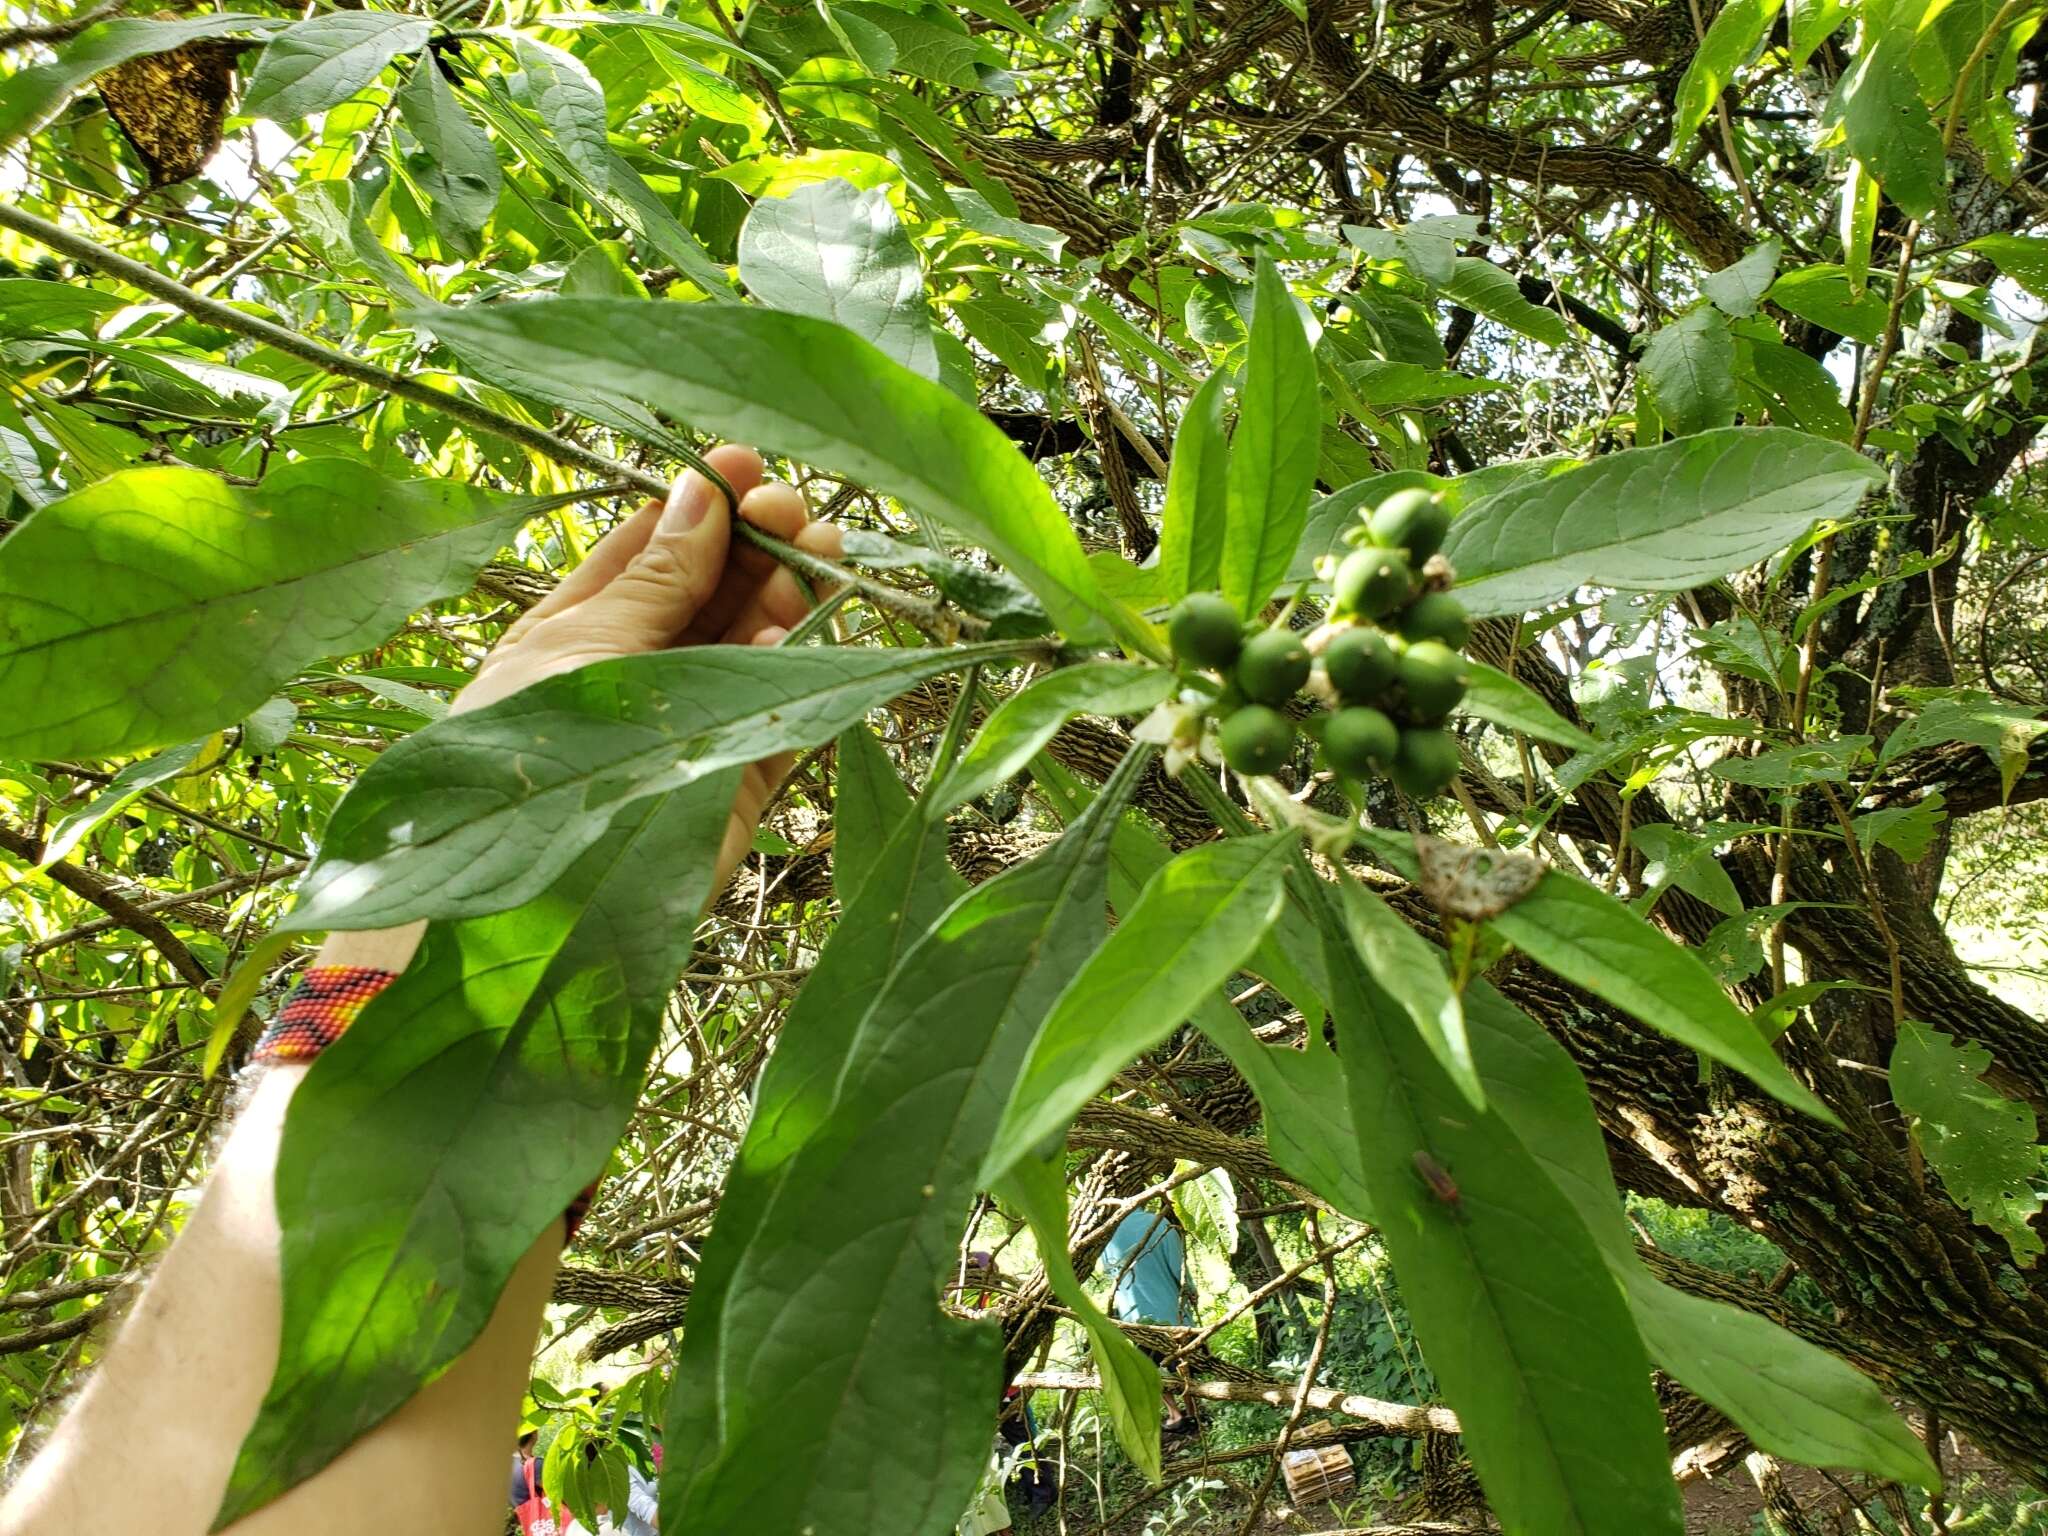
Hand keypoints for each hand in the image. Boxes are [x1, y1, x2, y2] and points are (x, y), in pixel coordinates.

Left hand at [460, 444, 840, 888]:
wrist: (528, 894)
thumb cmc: (524, 753)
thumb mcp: (580, 645)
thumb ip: (654, 578)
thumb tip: (701, 492)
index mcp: (577, 630)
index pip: (651, 551)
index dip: (699, 503)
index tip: (741, 462)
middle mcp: (638, 672)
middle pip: (713, 590)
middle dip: (755, 541)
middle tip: (791, 507)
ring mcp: (691, 723)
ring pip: (756, 643)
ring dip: (789, 591)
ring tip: (820, 549)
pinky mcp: (735, 780)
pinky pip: (782, 709)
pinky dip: (799, 666)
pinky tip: (800, 626)